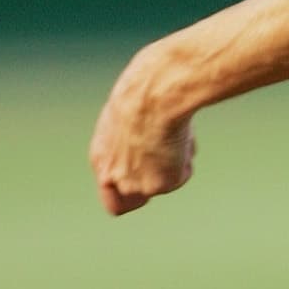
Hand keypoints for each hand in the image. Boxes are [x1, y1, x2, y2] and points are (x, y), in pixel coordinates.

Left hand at [90, 46, 199, 215]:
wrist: (154, 92)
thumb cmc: (144, 90)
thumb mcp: (129, 113)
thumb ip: (133, 136)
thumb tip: (155, 138)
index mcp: (101, 157)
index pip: (109, 194)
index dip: (128, 190)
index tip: (144, 174)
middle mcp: (115, 177)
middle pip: (137, 199)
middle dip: (156, 180)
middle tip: (168, 157)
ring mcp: (138, 183)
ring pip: (166, 179)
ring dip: (175, 160)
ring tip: (174, 130)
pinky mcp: (162, 184)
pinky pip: (183, 172)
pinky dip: (187, 155)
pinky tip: (182, 133)